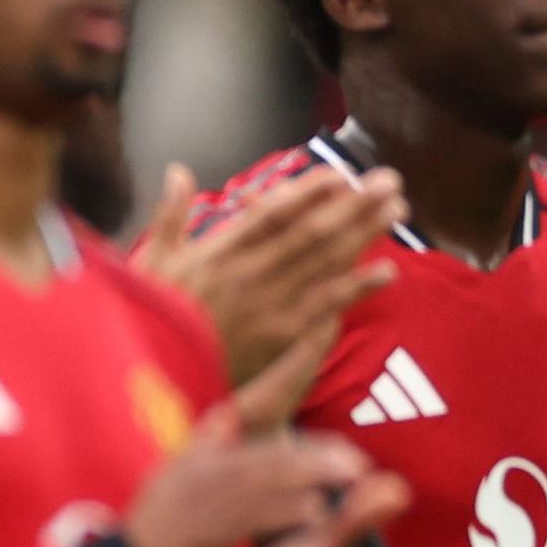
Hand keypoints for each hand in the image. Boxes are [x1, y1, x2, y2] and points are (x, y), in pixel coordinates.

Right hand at [122, 402, 369, 546]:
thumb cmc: (155, 523)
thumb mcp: (174, 471)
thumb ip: (207, 443)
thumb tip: (232, 413)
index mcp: (199, 453)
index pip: (247, 413)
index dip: (281, 392)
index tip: (320, 385)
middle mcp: (205, 472)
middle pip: (270, 454)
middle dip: (316, 455)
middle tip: (356, 461)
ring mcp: (206, 502)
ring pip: (268, 482)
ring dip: (312, 478)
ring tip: (348, 478)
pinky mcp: (209, 534)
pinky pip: (255, 518)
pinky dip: (286, 513)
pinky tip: (316, 511)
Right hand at [133, 158, 400, 385]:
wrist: (153, 376)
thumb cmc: (150, 317)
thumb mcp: (150, 262)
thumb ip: (169, 215)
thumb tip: (178, 170)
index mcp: (218, 251)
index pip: (270, 213)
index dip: (307, 192)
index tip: (338, 174)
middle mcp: (249, 272)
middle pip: (310, 232)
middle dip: (353, 205)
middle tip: (389, 181)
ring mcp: (268, 305)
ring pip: (324, 262)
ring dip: (364, 234)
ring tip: (396, 210)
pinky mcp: (280, 336)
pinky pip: (325, 307)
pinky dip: (356, 289)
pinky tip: (387, 271)